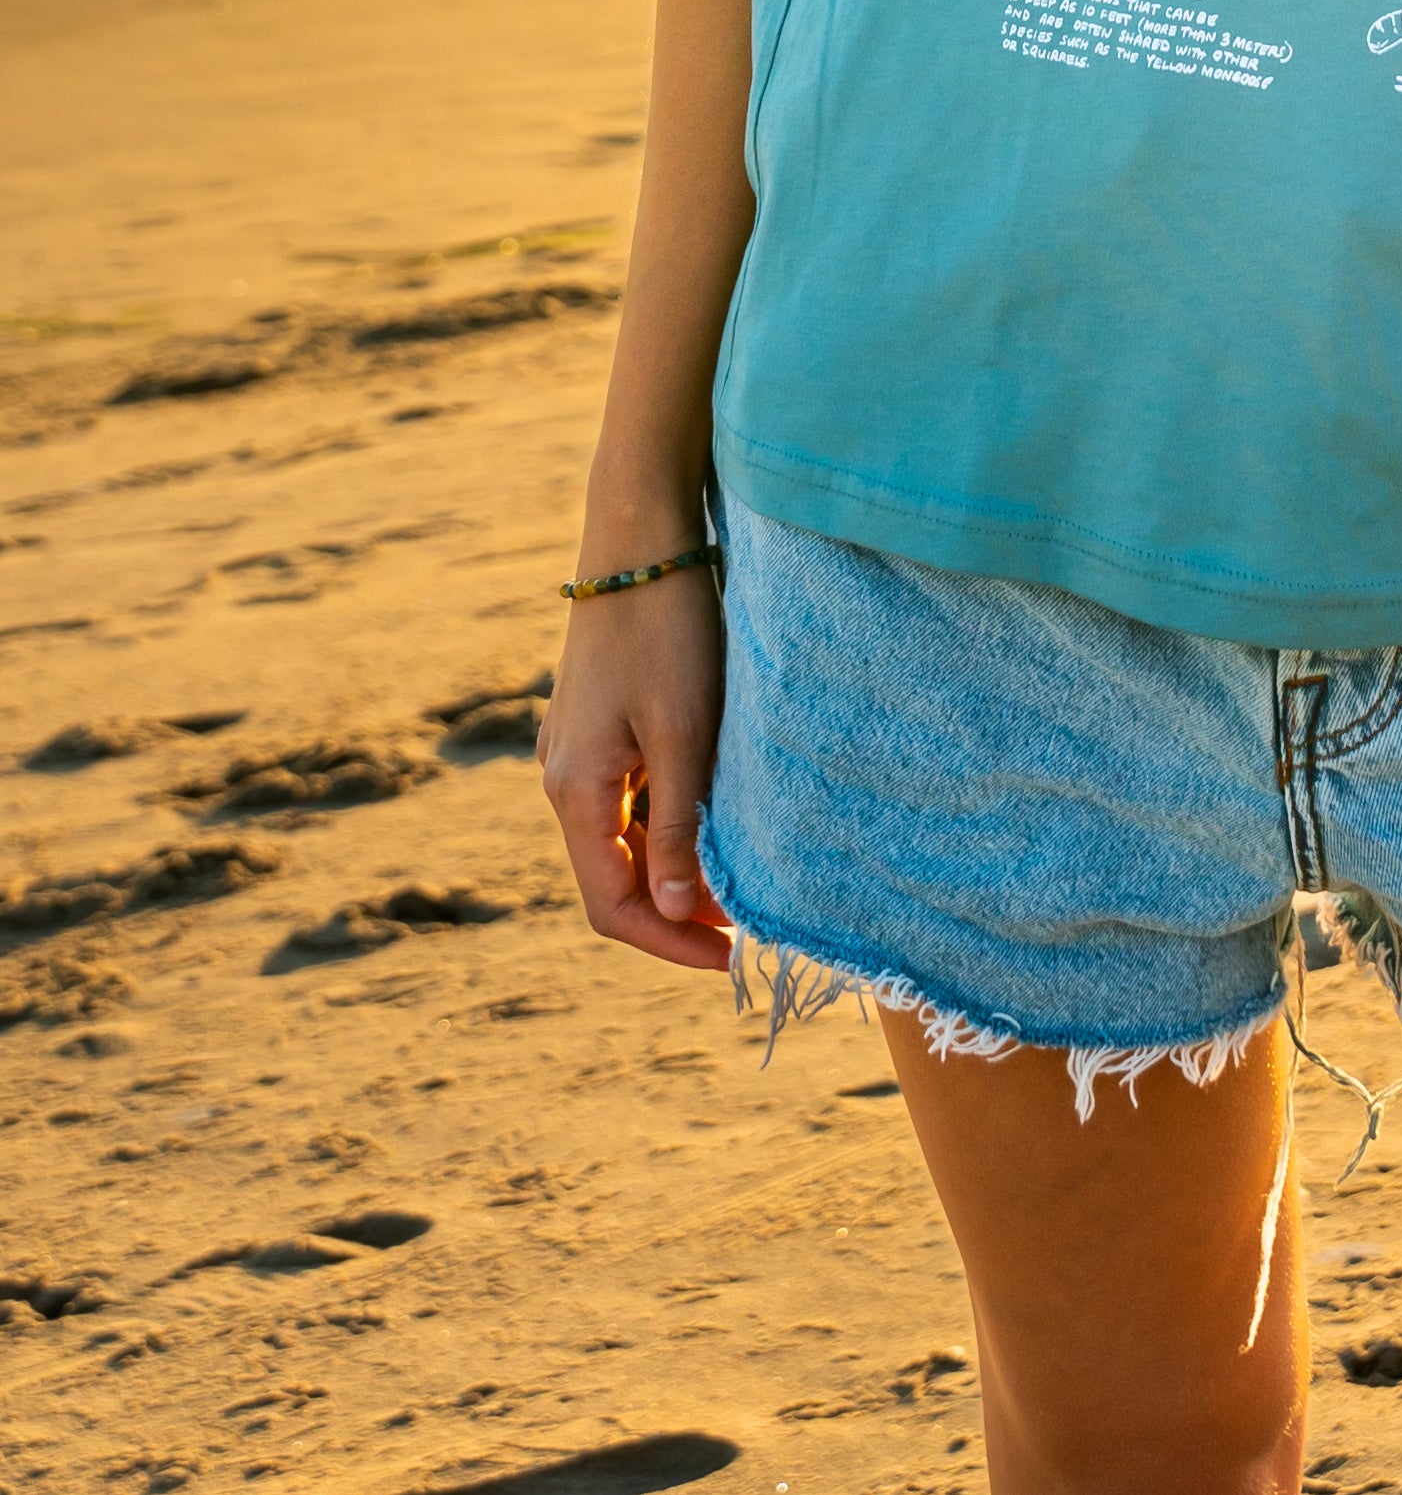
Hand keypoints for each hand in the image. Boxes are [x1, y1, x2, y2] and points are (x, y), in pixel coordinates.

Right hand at [538, 562, 732, 972]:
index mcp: (575, 790)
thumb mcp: (682, 732)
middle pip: (614, 879)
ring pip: (623, 840)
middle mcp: (563, 778)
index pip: (612, 906)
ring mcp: (576, 750)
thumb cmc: (666, 629)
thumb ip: (678, 825)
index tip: (731, 959)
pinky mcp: (597, 724)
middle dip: (675, 912)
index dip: (669, 942)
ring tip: (739, 878)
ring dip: (674, 869)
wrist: (640, 535)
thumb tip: (679, 911)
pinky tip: (713, 819)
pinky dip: (667, 825)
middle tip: (745, 926)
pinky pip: (627, 801)